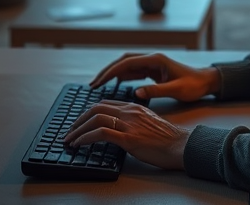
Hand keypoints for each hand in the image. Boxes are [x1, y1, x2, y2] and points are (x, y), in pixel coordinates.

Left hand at [63, 99, 188, 169]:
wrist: (180, 145)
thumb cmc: (167, 139)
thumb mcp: (148, 123)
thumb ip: (133, 121)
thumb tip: (118, 129)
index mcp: (134, 107)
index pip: (105, 104)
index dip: (88, 113)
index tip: (80, 123)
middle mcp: (129, 112)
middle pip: (96, 109)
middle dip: (78, 120)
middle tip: (69, 131)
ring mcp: (128, 124)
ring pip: (95, 119)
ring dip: (77, 130)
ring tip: (70, 140)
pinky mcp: (128, 138)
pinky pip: (100, 133)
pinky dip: (85, 138)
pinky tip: (79, 144)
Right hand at [91, 52, 221, 101]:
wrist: (206, 82)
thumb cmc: (193, 85)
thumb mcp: (176, 89)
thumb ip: (157, 91)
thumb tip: (137, 92)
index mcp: (156, 60)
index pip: (127, 62)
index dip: (111, 72)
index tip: (98, 82)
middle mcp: (152, 59)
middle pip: (123, 61)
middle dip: (107, 71)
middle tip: (93, 84)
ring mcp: (152, 64)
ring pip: (127, 66)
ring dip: (112, 74)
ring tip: (98, 85)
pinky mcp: (153, 71)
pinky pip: (133, 72)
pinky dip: (121, 77)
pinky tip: (114, 84)